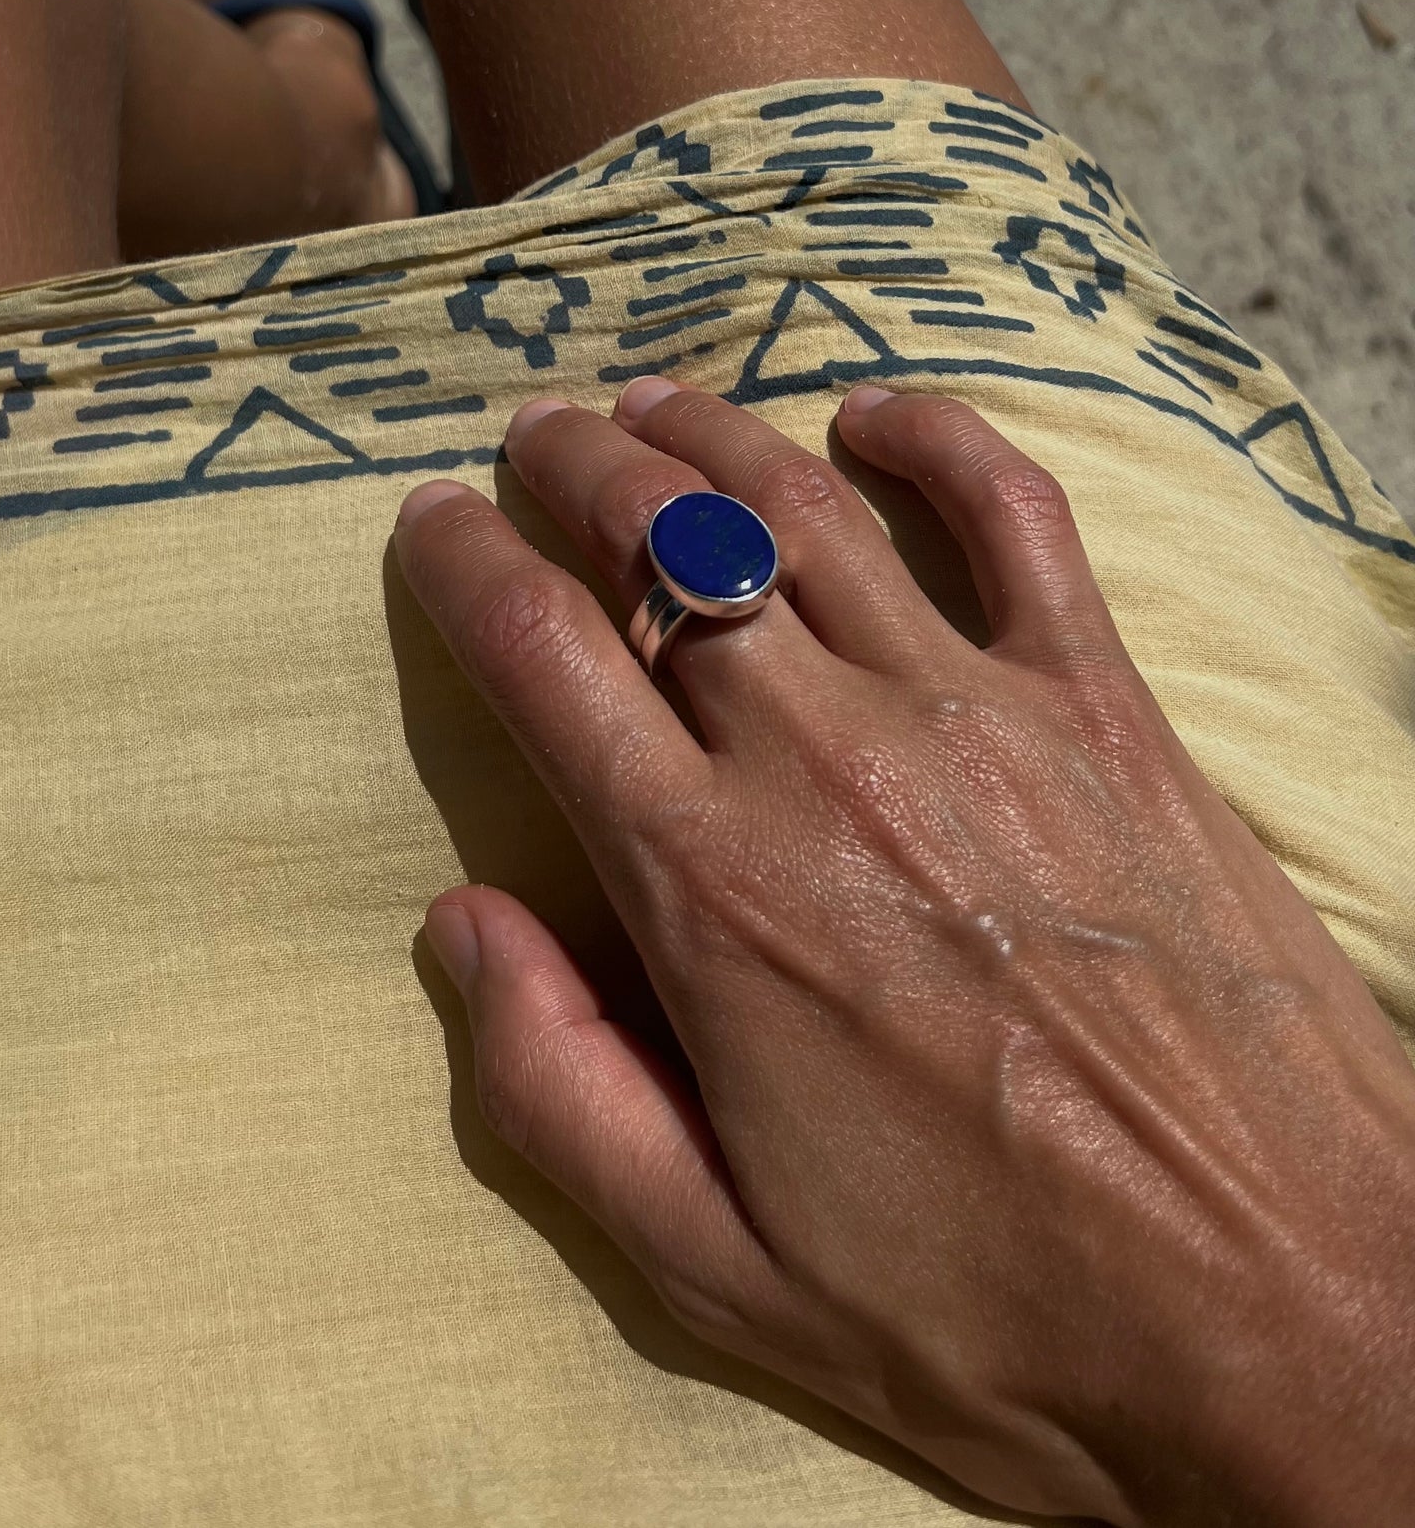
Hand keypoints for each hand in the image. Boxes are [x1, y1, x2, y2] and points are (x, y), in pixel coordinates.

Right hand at [394, 380, 1414, 1524]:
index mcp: (712, 887)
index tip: (427, 522)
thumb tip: (457, 920)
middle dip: (569, 468)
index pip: (541, 653)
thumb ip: (554, 1088)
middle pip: (662, 544)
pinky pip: (1014, 516)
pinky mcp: (1106, 705)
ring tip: (648, 402)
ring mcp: (979, 713)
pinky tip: (876, 415)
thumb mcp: (719, 1268)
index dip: (460, 563)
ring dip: (707, 432)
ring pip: (804, 506)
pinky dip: (940, 439)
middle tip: (527, 438)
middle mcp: (831, 761)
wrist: (1281, 1306)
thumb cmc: (997, 1305)